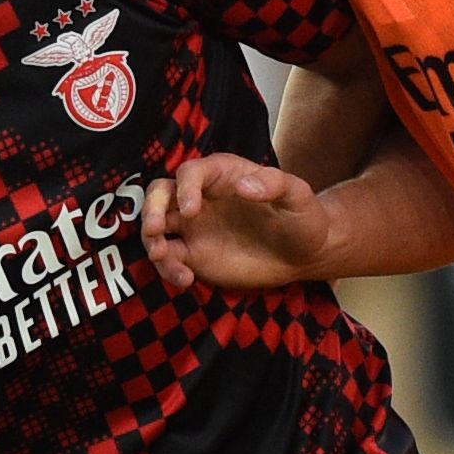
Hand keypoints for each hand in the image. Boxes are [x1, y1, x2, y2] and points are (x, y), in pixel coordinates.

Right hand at [138, 153, 334, 294]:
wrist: (303, 253)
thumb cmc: (302, 217)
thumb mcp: (298, 196)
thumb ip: (275, 184)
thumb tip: (244, 186)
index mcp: (222, 175)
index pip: (191, 173)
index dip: (185, 188)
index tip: (192, 210)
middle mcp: (200, 197)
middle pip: (160, 194)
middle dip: (150, 209)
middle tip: (154, 229)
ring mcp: (193, 227)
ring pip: (156, 227)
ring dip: (152, 241)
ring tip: (163, 257)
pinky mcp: (193, 255)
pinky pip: (169, 259)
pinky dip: (168, 269)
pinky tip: (185, 280)